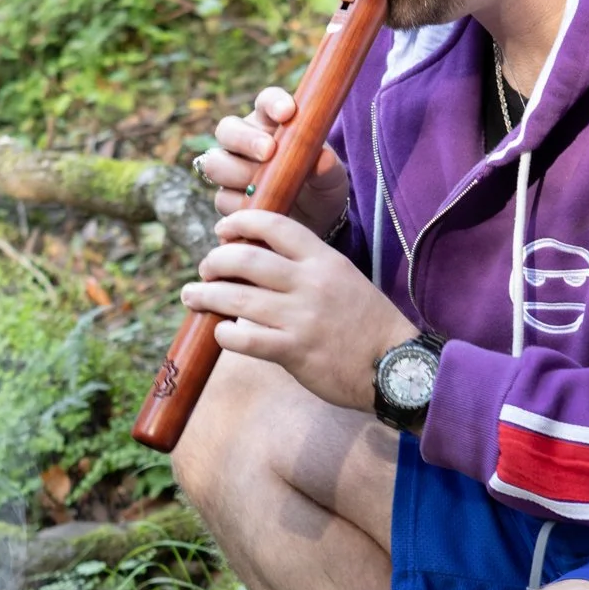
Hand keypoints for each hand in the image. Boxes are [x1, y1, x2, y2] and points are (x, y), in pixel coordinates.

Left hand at [182, 210, 414, 412]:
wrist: (395, 366)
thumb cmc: (368, 324)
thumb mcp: (344, 280)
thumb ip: (308, 269)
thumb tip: (260, 264)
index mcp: (324, 260)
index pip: (275, 225)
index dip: (241, 223)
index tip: (222, 230)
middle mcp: (310, 283)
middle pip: (245, 260)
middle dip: (215, 262)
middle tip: (204, 270)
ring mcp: (301, 317)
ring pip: (237, 300)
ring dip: (207, 297)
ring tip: (192, 297)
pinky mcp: (294, 351)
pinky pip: (245, 339)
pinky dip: (225, 335)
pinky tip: (221, 333)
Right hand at [195, 87, 349, 238]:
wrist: (315, 219)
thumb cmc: (321, 185)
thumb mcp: (331, 177)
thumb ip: (327, 166)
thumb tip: (322, 159)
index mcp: (272, 122)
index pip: (266, 102)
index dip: (273, 103)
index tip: (288, 112)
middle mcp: (246, 140)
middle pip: (227, 129)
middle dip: (245, 139)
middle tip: (269, 151)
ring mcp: (231, 169)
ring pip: (215, 163)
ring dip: (237, 172)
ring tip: (263, 184)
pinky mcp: (227, 199)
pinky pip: (222, 198)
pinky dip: (239, 203)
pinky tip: (260, 207)